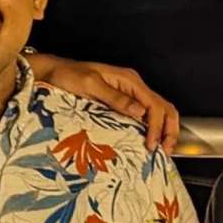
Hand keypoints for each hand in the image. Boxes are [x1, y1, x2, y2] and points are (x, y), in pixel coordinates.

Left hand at [29, 52, 180, 151]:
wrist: (53, 72)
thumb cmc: (67, 76)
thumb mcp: (89, 85)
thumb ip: (115, 98)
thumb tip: (141, 112)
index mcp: (129, 80)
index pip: (154, 104)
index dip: (157, 126)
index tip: (152, 145)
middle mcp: (133, 85)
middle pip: (163, 107)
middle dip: (168, 129)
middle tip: (166, 151)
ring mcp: (129, 93)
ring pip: (158, 110)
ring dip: (164, 129)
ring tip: (162, 149)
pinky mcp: (122, 100)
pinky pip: (145, 114)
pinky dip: (152, 127)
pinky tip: (149, 141)